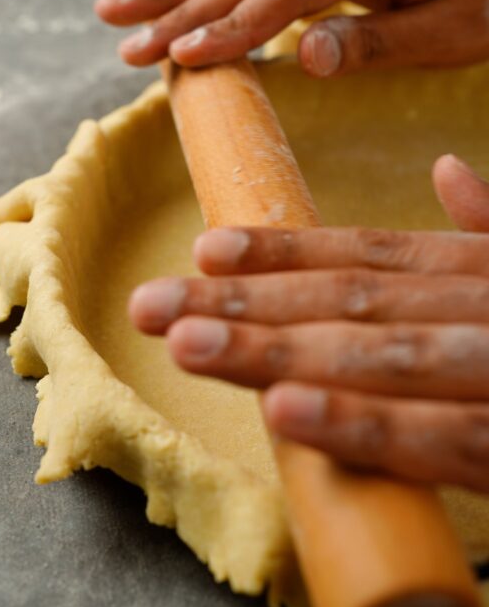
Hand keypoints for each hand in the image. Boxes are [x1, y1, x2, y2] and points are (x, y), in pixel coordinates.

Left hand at [129, 155, 488, 491]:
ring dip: (273, 350)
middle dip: (242, 302)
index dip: (281, 251)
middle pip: (346, 299)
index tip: (202, 250)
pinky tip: (281, 410)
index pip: (368, 254)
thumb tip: (447, 168)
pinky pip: (434, 439)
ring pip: (372, 356)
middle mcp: (482, 306)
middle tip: (150, 306)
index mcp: (480, 271)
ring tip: (185, 344)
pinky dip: (357, 424)